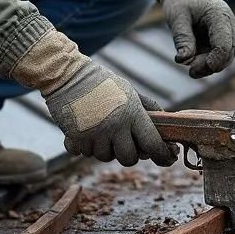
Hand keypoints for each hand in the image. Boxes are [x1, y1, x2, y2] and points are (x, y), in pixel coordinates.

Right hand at [44, 61, 177, 166]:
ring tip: (100, 129)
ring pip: (105, 157)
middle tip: (123, 141)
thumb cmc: (101, 82)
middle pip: (129, 158)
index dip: (162, 155)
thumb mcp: (129, 91)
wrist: (67, 75)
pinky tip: (84, 131)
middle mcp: (115, 127)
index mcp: (132, 114)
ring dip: (104, 148)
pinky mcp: (76, 139)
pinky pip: (83, 154)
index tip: (166, 158)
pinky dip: (84, 146)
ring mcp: (95, 135)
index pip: (152, 144)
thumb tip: (164, 122)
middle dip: (129, 153)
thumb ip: (148, 108)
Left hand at [160, 0, 234, 78]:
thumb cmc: (180, 0)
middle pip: (229, 52)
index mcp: (220, 15)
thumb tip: (184, 60)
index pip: (225, 43)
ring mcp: (227, 32)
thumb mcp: (177, 17)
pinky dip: (207, 63)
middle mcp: (229, 24)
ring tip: (191, 70)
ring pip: (226, 57)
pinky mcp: (220, 39)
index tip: (196, 68)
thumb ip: (182, 38)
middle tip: (191, 71)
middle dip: (212, 65)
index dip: (215, 60)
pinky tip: (193, 67)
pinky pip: (218, 55)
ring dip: (209, 66)